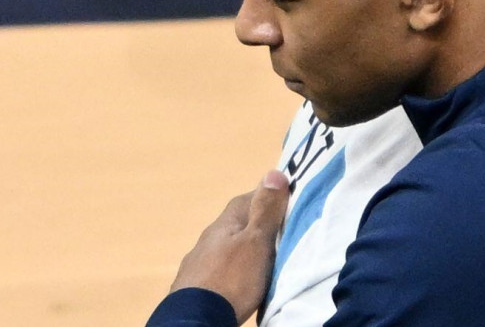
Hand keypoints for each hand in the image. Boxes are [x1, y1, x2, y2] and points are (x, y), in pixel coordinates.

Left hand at [169, 170, 289, 322]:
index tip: (289, 203)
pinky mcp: (195, 286)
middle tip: (282, 235)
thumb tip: (274, 171)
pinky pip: (221, 269)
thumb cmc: (232, 277)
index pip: (247, 198)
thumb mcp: (257, 242)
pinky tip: (242, 281)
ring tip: (266, 261)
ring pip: (228, 247)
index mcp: (224, 224)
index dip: (268, 197)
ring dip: (245, 250)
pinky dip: (234, 270)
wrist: (196, 319)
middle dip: (258, 225)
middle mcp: (209, 238)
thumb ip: (265, 210)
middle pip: (237, 224)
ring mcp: (199, 263)